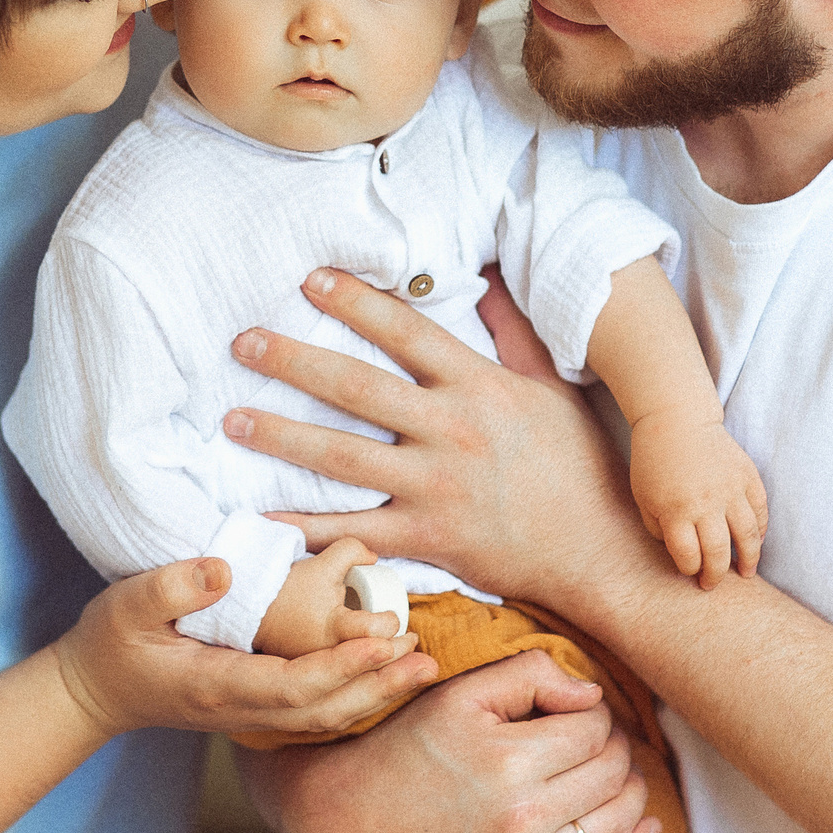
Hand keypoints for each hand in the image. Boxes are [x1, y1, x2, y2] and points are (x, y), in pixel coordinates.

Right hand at [52, 556, 434, 738]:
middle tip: (426, 657)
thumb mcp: (126, 605)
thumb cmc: (110, 643)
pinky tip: (385, 678)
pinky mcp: (255, 711)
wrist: (95, 691)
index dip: (342, 667)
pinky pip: (316, 713)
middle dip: (378, 684)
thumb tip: (223, 569)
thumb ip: (172, 587)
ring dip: (376, 694)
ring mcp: (250, 716)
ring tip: (421, 666)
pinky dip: (356, 698)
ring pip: (326, 717)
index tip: (382, 641)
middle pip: (324, 709)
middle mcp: (242, 709)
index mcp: (217, 684)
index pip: (294, 685)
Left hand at [221, 268, 647, 607]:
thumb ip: (514, 335)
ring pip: (343, 455)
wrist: (601, 553)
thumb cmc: (582, 469)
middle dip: (294, 360)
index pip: (406, 331)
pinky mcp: (428, 538)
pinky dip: (306, 527)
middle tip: (243, 341)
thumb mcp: (554, 391)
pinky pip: (354, 530)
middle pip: (357, 386)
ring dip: (282, 435)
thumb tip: (489, 279)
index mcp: (480, 386)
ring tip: (231, 419)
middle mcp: (452, 429)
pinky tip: (261, 518)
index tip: (310, 280)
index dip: (355, 302)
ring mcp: (436, 486)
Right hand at [244, 651, 658, 832]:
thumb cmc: (401, 750)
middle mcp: (524, 819)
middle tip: (589, 733)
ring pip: (619, 819)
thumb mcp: (456, 694)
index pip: (593, 726)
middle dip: (612, 743)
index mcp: (507, 761)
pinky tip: (647, 825)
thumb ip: (530, 674)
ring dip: (629, 786)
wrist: (349, 825)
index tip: (572, 707)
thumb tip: (593, 692)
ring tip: (611, 767)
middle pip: (612, 770)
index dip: (591, 709)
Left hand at [628, 415, 767, 585]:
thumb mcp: (643, 498)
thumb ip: (658, 530)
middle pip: (718, 552)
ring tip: (745, 573)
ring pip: (747, 536)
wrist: (676, 420)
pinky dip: (760, 530)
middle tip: (714, 585)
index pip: (688, 555)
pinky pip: (761, 511)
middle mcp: (705, 502)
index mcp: (675, 509)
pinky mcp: (747, 476)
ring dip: (749, 560)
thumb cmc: (653, 462)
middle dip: (716, 575)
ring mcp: (730, 489)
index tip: (690, 571)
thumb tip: (681, 554)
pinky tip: (755, 542)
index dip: (690, 569)